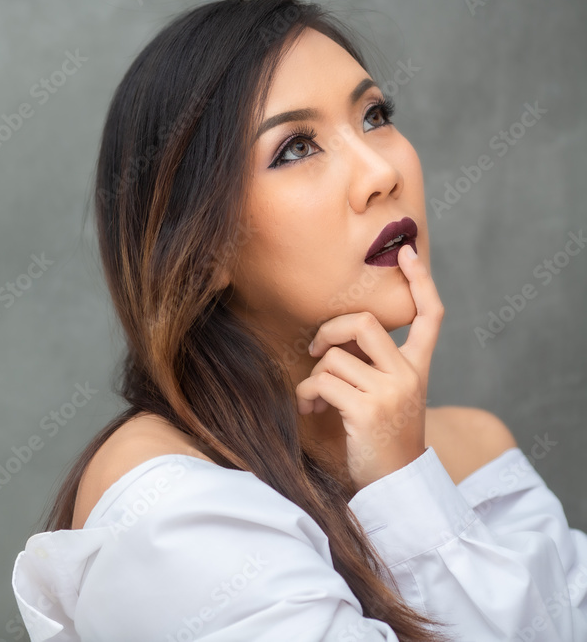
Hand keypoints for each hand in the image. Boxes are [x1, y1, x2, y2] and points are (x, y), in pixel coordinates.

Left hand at [294, 244, 444, 490]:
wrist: (395, 485)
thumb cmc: (382, 439)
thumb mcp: (389, 397)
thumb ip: (375, 365)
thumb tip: (336, 338)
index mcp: (419, 368)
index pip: (430, 315)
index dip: (420, 281)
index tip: (405, 252)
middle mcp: (409, 375)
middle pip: (364, 322)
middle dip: (329, 330)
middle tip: (316, 349)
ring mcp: (390, 392)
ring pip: (333, 357)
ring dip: (313, 375)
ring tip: (314, 396)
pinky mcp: (366, 410)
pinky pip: (321, 382)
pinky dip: (307, 393)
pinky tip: (310, 407)